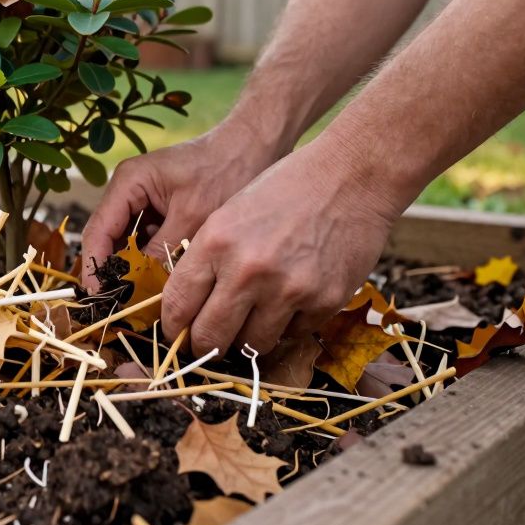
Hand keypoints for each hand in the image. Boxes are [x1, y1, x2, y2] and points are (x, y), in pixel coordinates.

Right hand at [80, 124, 282, 291]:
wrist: (254, 147)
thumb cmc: (226, 171)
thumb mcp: (194, 217)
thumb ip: (163, 252)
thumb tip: (143, 290)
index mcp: (129, 182)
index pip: (99, 230)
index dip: (95, 266)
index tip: (99, 297)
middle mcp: (128, 190)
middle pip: (108, 238)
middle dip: (112, 271)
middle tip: (118, 306)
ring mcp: (143, 200)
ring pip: (126, 243)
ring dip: (132, 269)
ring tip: (138, 299)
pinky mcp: (159, 210)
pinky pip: (145, 241)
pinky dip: (150, 261)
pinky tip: (160, 282)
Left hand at [161, 136, 405, 355]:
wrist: (350, 176)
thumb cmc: (284, 190)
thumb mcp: (229, 215)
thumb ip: (206, 260)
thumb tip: (187, 311)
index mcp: (215, 242)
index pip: (177, 306)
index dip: (173, 328)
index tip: (178, 335)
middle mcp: (248, 270)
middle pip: (210, 339)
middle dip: (205, 347)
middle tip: (209, 345)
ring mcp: (288, 289)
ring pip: (252, 346)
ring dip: (248, 338)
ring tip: (254, 317)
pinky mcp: (325, 301)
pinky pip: (293, 334)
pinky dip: (288, 324)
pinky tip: (292, 298)